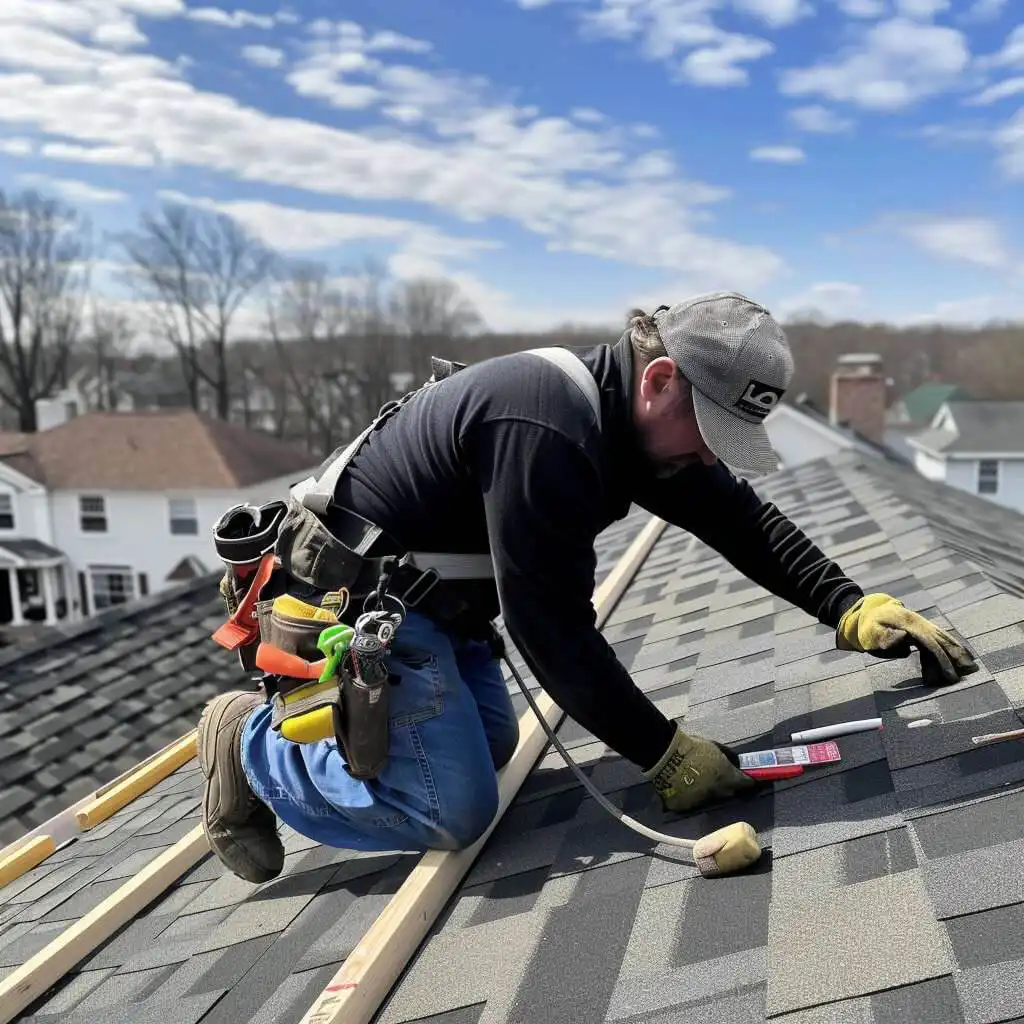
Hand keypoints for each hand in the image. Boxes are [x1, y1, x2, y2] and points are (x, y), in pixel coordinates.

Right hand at [643, 724, 757, 813]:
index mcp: (726, 776)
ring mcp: (701, 801)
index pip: (746, 784)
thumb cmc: (690, 747)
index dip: (750, 782)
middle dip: (729, 787)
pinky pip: (693, 803)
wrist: (664, 755)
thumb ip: (728, 757)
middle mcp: (717, 792)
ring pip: (711, 799)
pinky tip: (687, 787)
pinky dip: (693, 797)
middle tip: (722, 778)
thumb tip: (738, 762)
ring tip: (701, 781)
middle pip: (729, 793)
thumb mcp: (714, 747)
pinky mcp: (686, 807)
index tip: (751, 780)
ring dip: (710, 792)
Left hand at [836, 593, 978, 685]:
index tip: (951, 674)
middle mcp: (919, 622)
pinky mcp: (923, 627)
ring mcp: (922, 623)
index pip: (930, 643)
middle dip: (955, 657)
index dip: (942, 659)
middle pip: (941, 640)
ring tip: (971, 667)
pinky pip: (941, 637)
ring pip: (944, 638)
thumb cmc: (869, 628)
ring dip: (958, 651)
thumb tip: (904, 638)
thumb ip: (886, 637)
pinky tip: (963, 653)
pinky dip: (952, 645)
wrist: (869, 611)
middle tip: (969, 673)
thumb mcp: (871, 634)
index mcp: (908, 624)